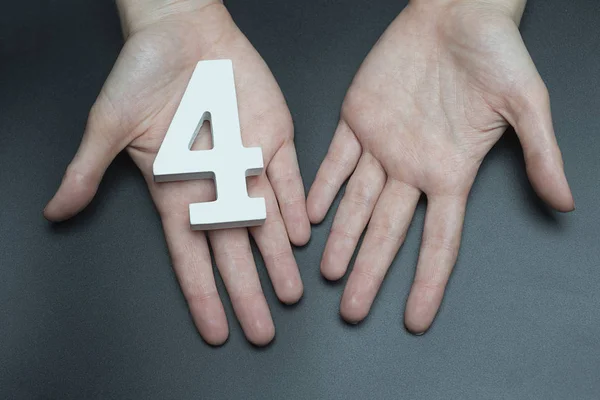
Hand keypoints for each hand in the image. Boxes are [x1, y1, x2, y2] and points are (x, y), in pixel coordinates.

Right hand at [44, 0, 309, 345]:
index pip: (191, 255)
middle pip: (233, 250)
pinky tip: (302, 235)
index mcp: (177, 190)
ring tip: (290, 294)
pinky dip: (295, 205)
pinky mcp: (272, 138)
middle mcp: (215, 185)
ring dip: (279, 258)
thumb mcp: (108, 125)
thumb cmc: (141, 73)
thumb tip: (55, 210)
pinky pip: (287, 179)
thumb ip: (88, 171)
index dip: (204, 293)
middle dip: (249, 291)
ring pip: (267, 221)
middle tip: (263, 330)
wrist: (180, 29)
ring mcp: (246, 163)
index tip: (218, 329)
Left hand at [307, 0, 572, 333]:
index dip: (428, 280)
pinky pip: (335, 159)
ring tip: (326, 272)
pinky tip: (310, 213)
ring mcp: (382, 146)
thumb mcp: (526, 104)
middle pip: (388, 231)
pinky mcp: (356, 119)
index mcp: (450, 171)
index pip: (439, 239)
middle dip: (369, 271)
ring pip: (356, 202)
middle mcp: (412, 167)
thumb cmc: (495, 53)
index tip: (414, 317)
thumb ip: (540, 153)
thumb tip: (564, 202)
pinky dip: (322, 186)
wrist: (456, 11)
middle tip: (351, 310)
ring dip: (341, 237)